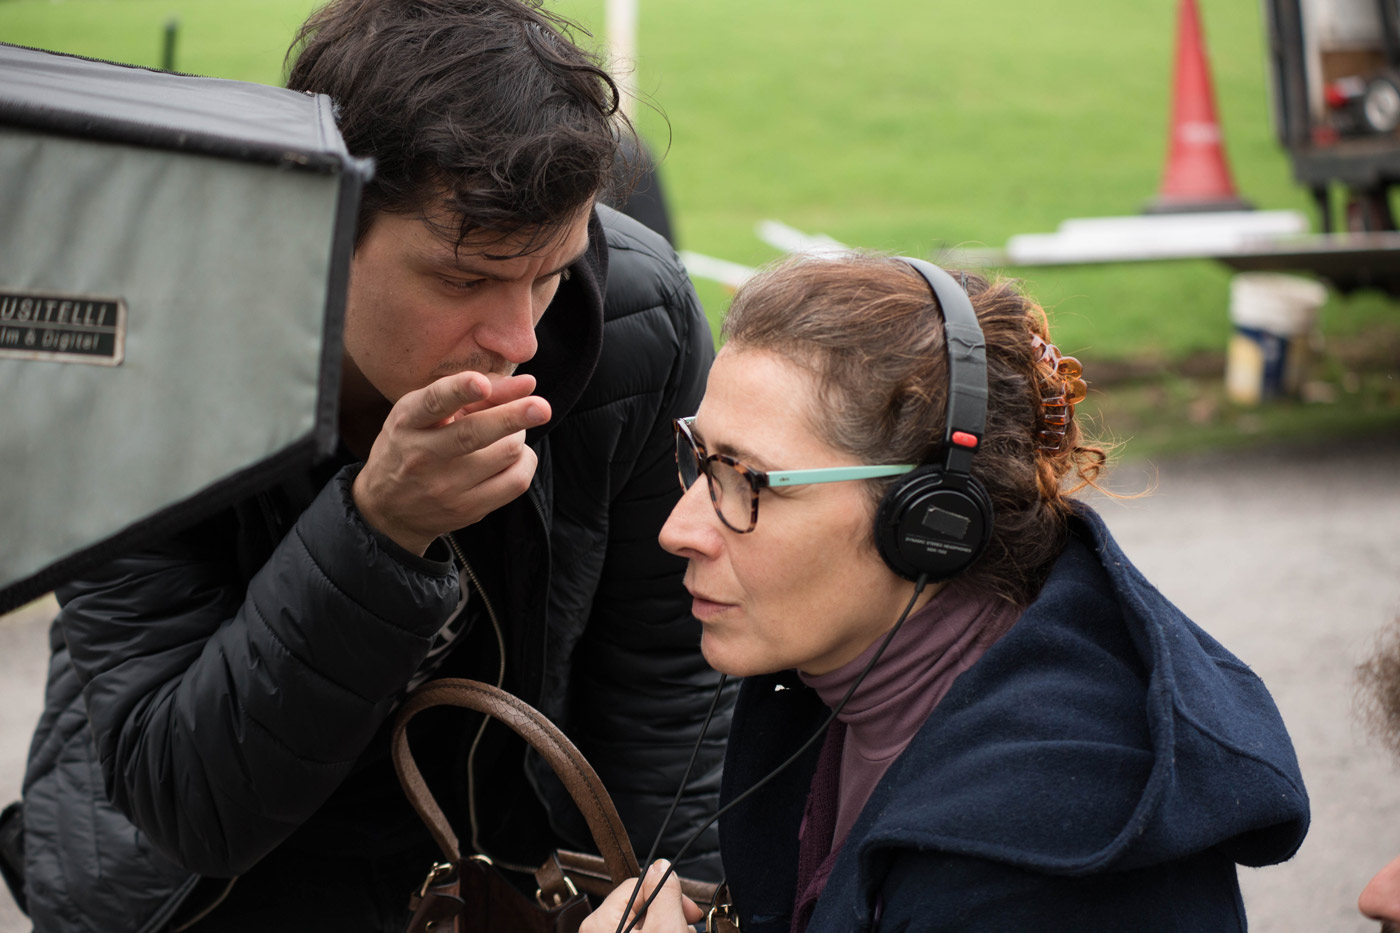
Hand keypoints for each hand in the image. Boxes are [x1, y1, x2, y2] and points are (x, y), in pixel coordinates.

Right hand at [352, 370, 550, 554]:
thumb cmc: (414, 444)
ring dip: (519, 435)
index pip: (432, 403)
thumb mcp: (428, 412)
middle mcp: (422, 455)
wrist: (389, 509)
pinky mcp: (468, 509)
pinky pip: (516, 481)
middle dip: (513, 417)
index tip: (481, 383)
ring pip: (506, 454)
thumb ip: (476, 392)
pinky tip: (514, 456)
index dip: (458, 390)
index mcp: (408, 421)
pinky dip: (525, 462)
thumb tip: (529, 384)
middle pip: (474, 434)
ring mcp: (445, 487)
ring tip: (510, 432)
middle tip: (542, 407)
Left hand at [580, 860, 703, 932]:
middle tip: (686, 929)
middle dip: (670, 915)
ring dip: (669, 927)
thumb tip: (662, 866)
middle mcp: (599, 931)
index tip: (689, 910)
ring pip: (646, 923)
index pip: (638, 885)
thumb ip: (664, 893)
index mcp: (600, 921)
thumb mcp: (666, 929)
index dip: (668, 893)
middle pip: (644, 905)